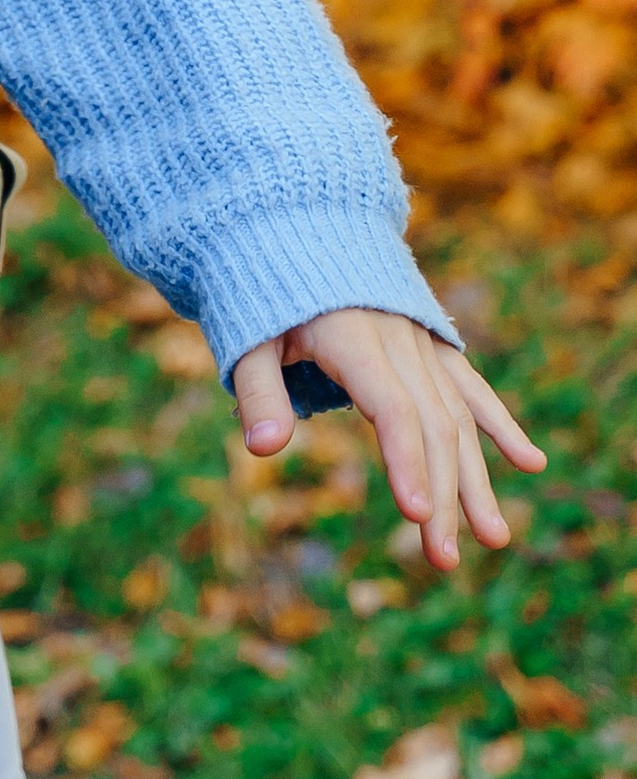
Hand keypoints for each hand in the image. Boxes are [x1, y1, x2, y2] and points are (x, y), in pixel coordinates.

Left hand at [232, 308, 543, 570]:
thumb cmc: (264, 287)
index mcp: (353, 336)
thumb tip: (262, 450)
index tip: (416, 513)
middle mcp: (398, 340)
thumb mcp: (248, 334)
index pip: (391, 408)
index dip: (406, 460)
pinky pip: (469, 386)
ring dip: (475, 478)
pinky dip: (499, 424)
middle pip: (431, 424)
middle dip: (441, 494)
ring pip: (457, 414)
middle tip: (444, 559)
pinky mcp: (430, 342)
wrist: (296, 220)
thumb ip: (258, 390)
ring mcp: (420, 340)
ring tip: (495, 538)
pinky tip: (529, 463)